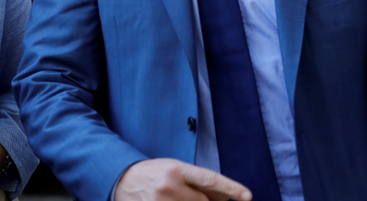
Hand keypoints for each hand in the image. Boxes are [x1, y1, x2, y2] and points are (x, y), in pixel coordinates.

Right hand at [114, 159, 250, 200]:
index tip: (247, 196)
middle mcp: (169, 186)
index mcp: (175, 169)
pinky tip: (173, 200)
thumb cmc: (150, 173)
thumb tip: (224, 198)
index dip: (230, 187)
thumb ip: (198, 182)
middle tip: (192, 196)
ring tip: (178, 197)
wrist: (119, 179)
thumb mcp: (173, 169)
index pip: (209, 179)